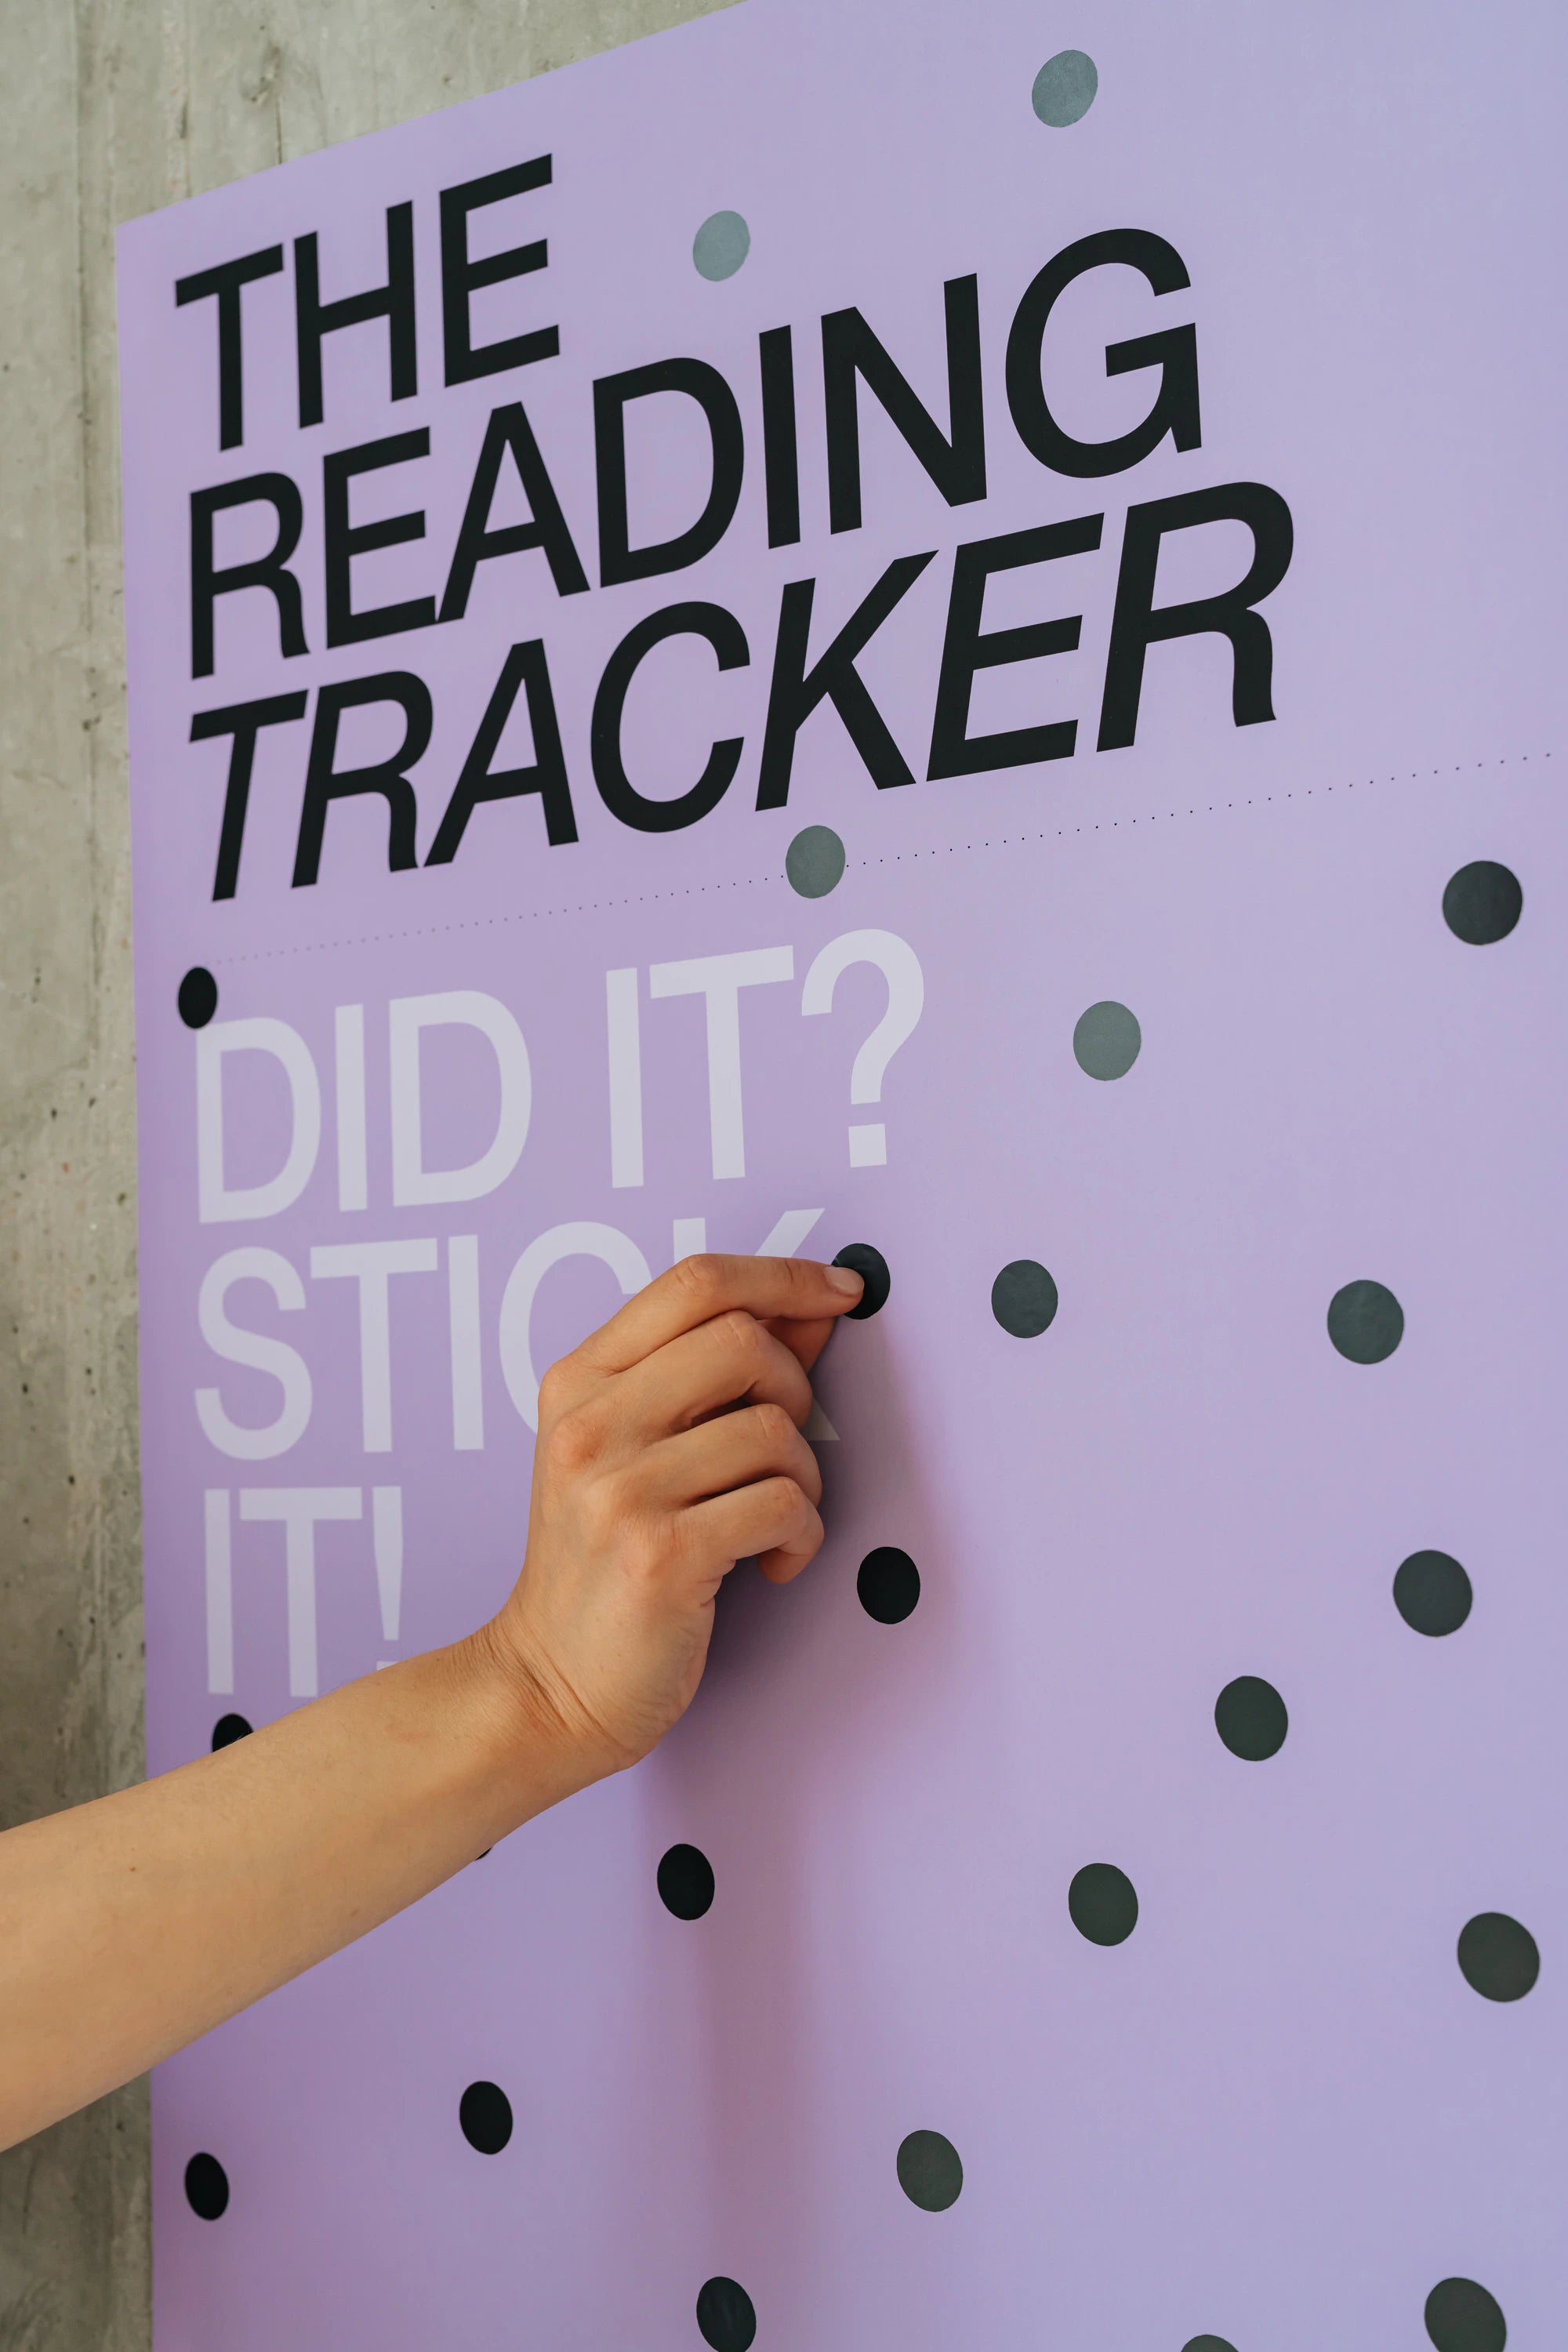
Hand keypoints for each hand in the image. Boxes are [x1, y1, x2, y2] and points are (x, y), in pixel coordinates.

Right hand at [484, 1254, 864, 1783]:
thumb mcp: (636, 1450)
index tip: (840, 1293)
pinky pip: (784, 1505)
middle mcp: (590, 1426)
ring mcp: (620, 1491)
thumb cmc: (603, 1563)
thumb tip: (811, 1309)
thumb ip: (714, 1375)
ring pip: (774, 1429)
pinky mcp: (661, 1556)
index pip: (694, 1282)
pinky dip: (802, 1537)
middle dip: (794, 1387)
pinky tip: (771, 1564)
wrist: (546, 1686)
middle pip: (742, 1339)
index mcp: (578, 1382)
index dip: (782, 1277)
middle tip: (782, 1450)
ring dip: (802, 1478)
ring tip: (771, 1523)